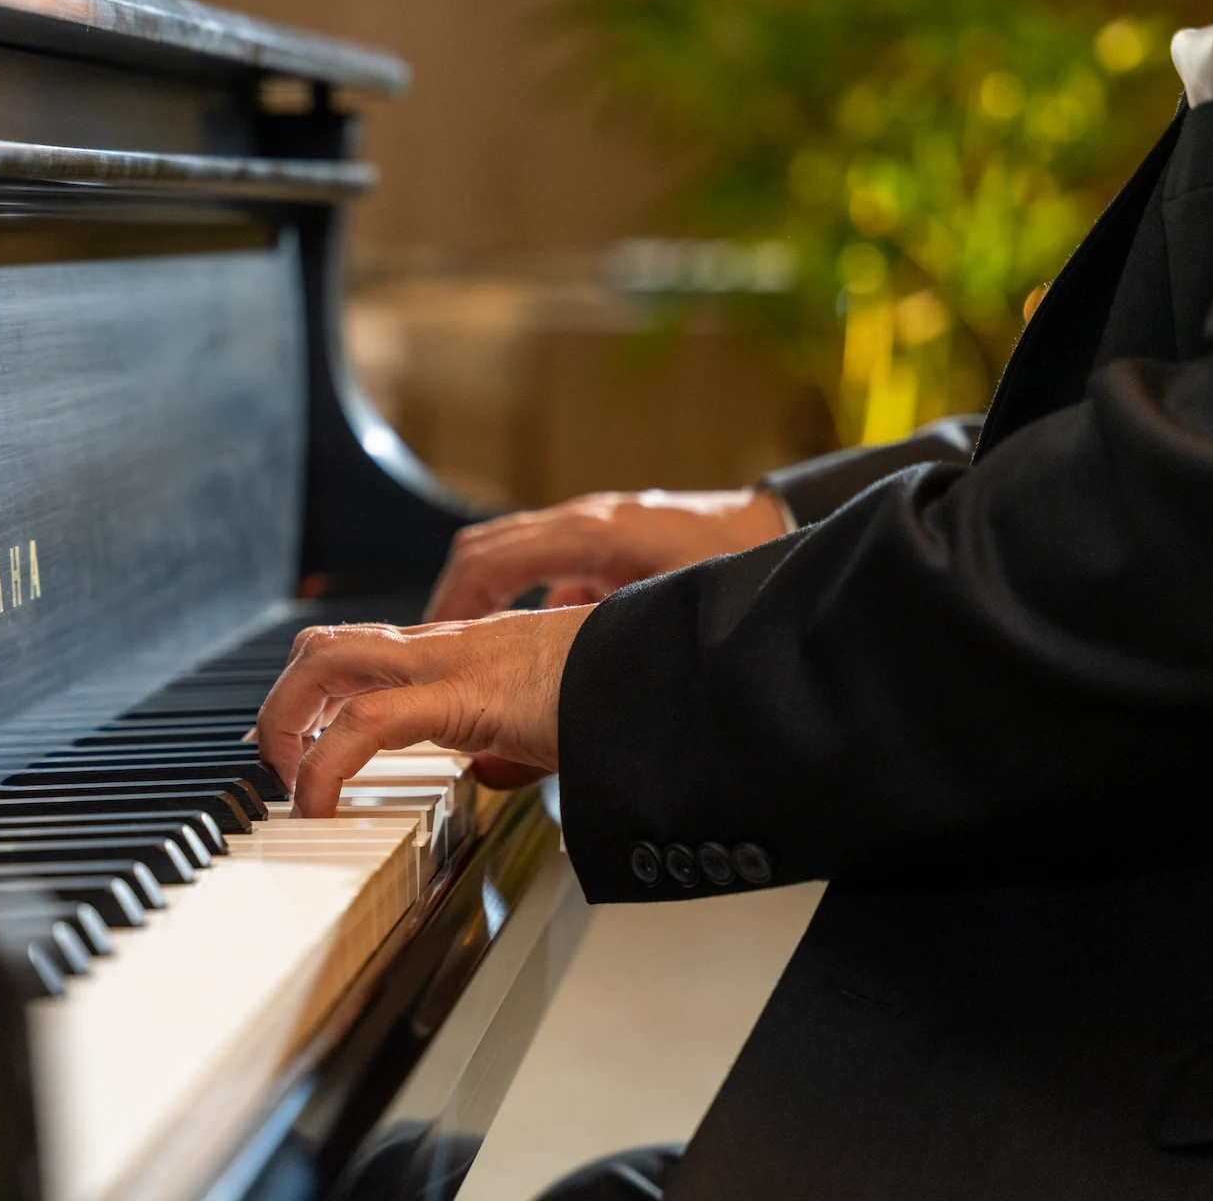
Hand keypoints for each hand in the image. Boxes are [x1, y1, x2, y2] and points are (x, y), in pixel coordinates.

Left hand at [254, 605, 591, 815]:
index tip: (292, 744)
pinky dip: (325, 764)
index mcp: (458, 652)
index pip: (358, 651)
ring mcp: (450, 664)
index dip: (310, 693)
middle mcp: (443, 648)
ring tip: (288, 781)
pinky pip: (367, 722)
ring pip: (325, 661)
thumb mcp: (547, 717)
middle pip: (321, 645)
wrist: (668, 669)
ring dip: (284, 721)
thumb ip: (509, 740)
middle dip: (279, 704)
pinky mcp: (464, 696)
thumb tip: (490, 772)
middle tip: (277, 761)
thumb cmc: (621, 688)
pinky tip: (321, 804)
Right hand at [423, 488, 787, 621]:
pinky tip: (541, 644)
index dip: (449, 606)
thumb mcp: (666, 615)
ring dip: (483, 601)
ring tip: (475, 654)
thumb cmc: (738, 563)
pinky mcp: (608, 542)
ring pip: (509, 553)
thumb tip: (564, 691)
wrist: (782, 526)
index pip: (488, 561)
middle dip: (449, 603)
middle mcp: (583, 521)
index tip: (431, 646)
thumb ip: (606, 655)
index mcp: (591, 534)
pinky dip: (527, 599)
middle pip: (482, 550)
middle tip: (431, 652)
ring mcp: (593, 526)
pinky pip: (546, 563)